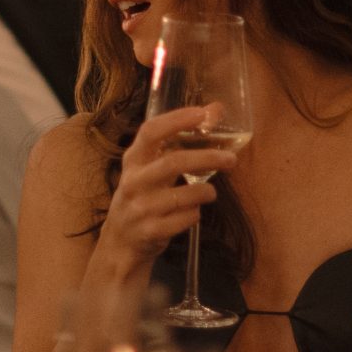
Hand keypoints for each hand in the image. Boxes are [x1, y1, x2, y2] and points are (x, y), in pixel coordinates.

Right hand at [91, 106, 239, 280]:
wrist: (120, 242)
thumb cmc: (143, 195)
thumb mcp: (152, 167)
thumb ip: (180, 139)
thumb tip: (216, 109)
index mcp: (133, 160)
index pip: (150, 131)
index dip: (176, 120)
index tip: (202, 114)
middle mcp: (133, 181)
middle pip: (173, 162)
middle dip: (207, 158)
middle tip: (231, 159)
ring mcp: (139, 208)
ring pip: (183, 195)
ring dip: (205, 192)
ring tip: (211, 192)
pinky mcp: (150, 231)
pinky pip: (184, 219)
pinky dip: (195, 214)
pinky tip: (193, 212)